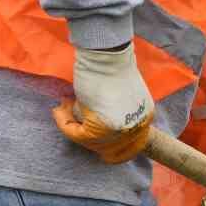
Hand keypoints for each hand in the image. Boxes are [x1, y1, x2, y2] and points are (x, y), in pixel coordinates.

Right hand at [51, 43, 154, 163]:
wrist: (105, 55)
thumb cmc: (111, 68)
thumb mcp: (124, 97)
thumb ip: (117, 114)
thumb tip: (95, 128)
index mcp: (145, 118)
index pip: (132, 147)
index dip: (111, 148)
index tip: (94, 142)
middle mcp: (136, 127)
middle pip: (110, 149)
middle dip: (88, 138)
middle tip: (72, 120)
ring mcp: (120, 130)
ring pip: (91, 143)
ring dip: (72, 126)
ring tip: (65, 107)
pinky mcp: (102, 128)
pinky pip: (77, 135)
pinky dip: (65, 123)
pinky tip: (61, 108)